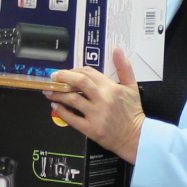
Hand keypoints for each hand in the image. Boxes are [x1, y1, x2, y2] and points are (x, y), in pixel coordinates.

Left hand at [42, 48, 143, 162]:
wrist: (137, 137)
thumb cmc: (133, 112)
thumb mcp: (132, 87)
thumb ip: (124, 67)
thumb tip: (117, 50)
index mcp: (111, 88)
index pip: (88, 72)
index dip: (74, 70)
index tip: (66, 73)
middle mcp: (102, 99)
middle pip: (78, 82)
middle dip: (62, 77)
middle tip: (53, 78)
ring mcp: (95, 115)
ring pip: (71, 99)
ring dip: (58, 94)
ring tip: (50, 92)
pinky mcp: (90, 129)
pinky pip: (71, 118)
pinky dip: (61, 111)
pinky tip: (55, 106)